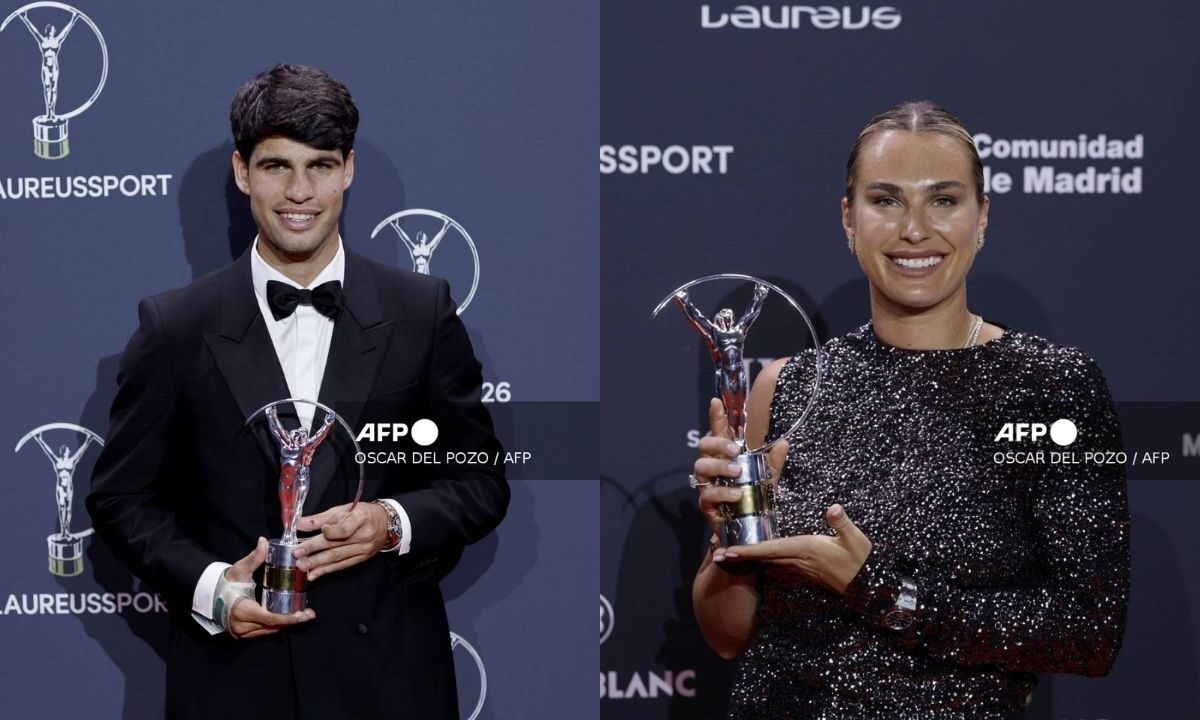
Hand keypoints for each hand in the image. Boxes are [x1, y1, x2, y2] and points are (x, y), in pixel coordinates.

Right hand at [226, 537, 315, 638]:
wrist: (211, 596)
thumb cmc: (227, 583)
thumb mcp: (240, 569)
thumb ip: (254, 557)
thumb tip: (264, 541)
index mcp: (242, 610)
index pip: (268, 618)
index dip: (287, 618)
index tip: (302, 615)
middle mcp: (242, 625)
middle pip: (272, 626)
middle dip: (291, 621)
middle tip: (309, 615)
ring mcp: (242, 632)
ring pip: (269, 631)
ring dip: (285, 624)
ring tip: (303, 616)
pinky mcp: (243, 634)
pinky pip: (263, 632)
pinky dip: (275, 625)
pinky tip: (288, 618)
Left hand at [293, 502, 389, 580]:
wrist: (386, 524)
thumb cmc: (362, 514)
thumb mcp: (344, 509)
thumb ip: (321, 518)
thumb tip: (299, 523)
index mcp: (361, 518)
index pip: (345, 529)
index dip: (331, 531)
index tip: (320, 531)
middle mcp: (363, 536)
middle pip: (336, 544)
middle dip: (314, 550)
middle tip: (297, 554)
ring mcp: (363, 549)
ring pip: (337, 557)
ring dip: (318, 563)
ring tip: (302, 567)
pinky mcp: (361, 559)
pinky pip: (342, 566)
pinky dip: (327, 570)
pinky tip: (314, 575)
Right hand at [693, 398, 788, 534]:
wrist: (751, 530)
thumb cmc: (756, 499)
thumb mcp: (768, 478)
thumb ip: (774, 461)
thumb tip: (784, 442)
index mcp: (726, 456)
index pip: (719, 432)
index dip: (716, 417)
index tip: (716, 402)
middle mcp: (713, 467)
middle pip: (704, 446)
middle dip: (717, 444)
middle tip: (735, 450)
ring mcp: (707, 484)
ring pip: (701, 466)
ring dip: (719, 466)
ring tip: (737, 471)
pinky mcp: (706, 504)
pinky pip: (708, 494)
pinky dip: (723, 492)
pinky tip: (737, 494)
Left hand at [713, 504, 871, 595]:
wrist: (865, 585)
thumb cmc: (859, 559)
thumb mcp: (855, 539)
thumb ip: (842, 523)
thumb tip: (833, 508)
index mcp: (805, 549)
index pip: (771, 549)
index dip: (749, 549)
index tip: (728, 550)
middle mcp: (796, 559)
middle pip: (761, 556)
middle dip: (739, 555)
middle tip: (715, 552)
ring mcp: (797, 566)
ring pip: (766, 560)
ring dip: (746, 556)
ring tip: (725, 552)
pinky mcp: (801, 569)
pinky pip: (774, 562)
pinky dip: (760, 558)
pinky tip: (750, 554)